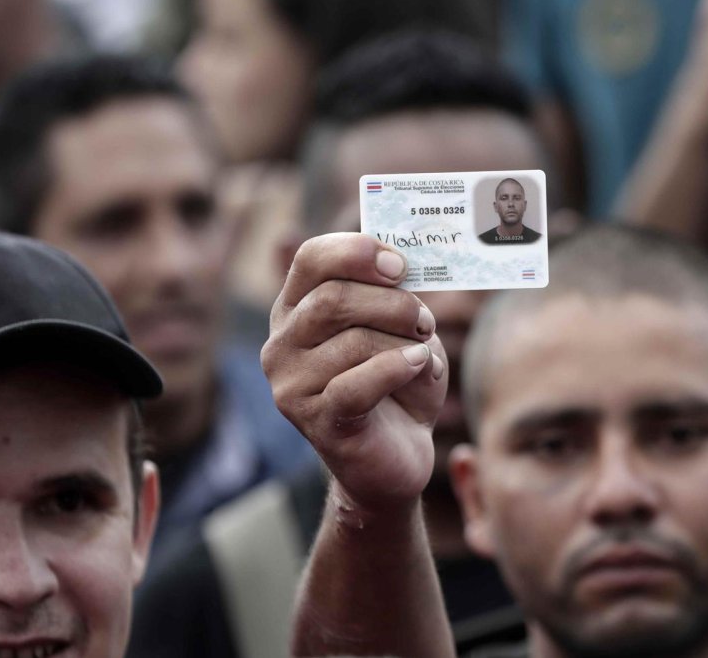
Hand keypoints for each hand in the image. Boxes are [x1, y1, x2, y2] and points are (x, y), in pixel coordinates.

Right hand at [262, 233, 445, 520]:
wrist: (398, 456)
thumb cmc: (400, 384)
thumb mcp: (402, 329)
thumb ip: (397, 295)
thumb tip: (400, 263)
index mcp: (296, 309)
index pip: (312, 258)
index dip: (357, 252)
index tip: (400, 266)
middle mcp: (282, 344)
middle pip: (333, 298)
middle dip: (393, 304)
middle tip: (425, 320)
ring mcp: (291, 385)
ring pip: (352, 341)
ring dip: (404, 342)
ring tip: (424, 353)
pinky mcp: (316, 421)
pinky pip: (357, 383)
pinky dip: (397, 367)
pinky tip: (419, 365)